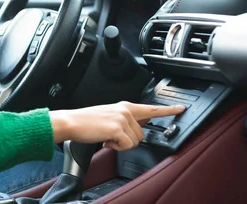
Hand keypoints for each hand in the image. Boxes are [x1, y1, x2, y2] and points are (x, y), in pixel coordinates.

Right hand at [49, 101, 185, 150]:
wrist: (71, 121)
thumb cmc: (86, 121)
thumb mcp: (108, 116)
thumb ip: (125, 119)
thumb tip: (137, 128)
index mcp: (124, 106)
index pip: (151, 109)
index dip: (169, 110)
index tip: (182, 108)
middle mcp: (126, 110)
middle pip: (142, 134)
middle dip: (128, 140)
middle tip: (112, 137)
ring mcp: (122, 118)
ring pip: (135, 141)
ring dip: (121, 144)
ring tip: (107, 137)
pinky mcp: (118, 128)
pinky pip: (127, 145)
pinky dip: (116, 147)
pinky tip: (106, 140)